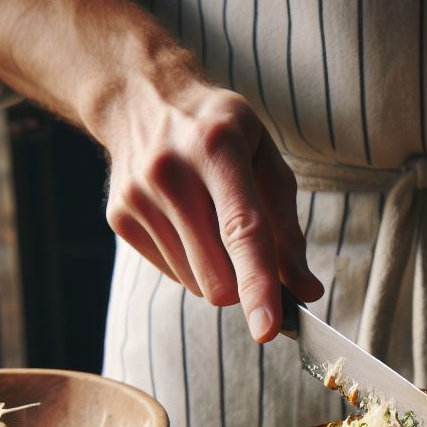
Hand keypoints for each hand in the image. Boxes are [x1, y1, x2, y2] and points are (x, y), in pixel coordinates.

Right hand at [100, 80, 322, 341]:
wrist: (142, 97)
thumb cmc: (219, 131)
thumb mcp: (266, 160)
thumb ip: (288, 230)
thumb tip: (306, 292)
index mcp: (218, 147)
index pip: (242, 231)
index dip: (259, 284)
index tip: (268, 329)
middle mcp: (171, 171)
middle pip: (218, 277)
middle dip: (244, 285)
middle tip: (249, 253)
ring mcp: (139, 196)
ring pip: (197, 285)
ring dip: (216, 272)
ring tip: (209, 219)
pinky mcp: (120, 218)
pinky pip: (173, 275)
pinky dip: (190, 263)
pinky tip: (184, 221)